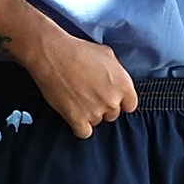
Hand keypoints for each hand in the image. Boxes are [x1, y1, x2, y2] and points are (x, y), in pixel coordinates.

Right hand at [20, 33, 137, 138]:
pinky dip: (79, 127)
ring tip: (77, 100)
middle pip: (113, 115)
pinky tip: (74, 116)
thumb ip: (117, 72)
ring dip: (88, 114)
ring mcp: (95, 111)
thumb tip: (116, 80)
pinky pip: (83, 132)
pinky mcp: (77, 119)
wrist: (53, 55)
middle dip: (102, 107)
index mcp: (124, 84)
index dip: (119, 102)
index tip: (110, 98)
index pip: (130, 105)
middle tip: (89, 95)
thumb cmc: (79, 51)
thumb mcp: (107, 55)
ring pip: (96, 122)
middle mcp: (112, 100)